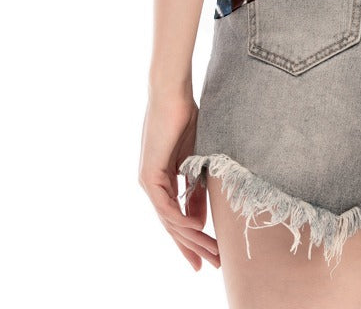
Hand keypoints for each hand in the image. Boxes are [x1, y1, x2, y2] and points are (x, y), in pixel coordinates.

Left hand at [139, 91, 219, 269]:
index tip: (209, 254)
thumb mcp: (197, 160)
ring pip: (170, 220)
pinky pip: (165, 206)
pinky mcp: (148, 175)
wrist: (173, 94)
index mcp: (163, 181)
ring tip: (212, 252)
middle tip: (212, 265)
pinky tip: (197, 228)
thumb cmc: (186, 118)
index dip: (193, 238)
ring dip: (192, 238)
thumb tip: (200, 217)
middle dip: (193, 247)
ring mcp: (148, 182)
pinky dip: (181, 219)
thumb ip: (197, 188)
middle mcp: (153, 186)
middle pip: (173, 226)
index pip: (177, 218)